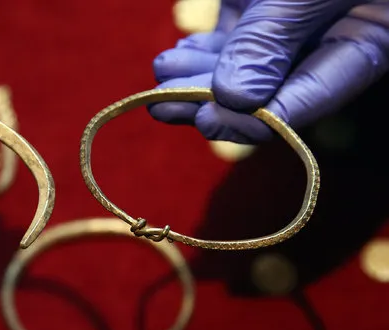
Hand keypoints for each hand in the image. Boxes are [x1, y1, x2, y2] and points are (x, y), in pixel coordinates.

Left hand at [148, 0, 388, 143]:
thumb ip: (275, 35)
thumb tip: (234, 98)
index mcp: (362, 39)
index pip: (306, 98)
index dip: (254, 119)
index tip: (207, 121)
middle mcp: (325, 36)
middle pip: (264, 88)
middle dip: (210, 98)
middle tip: (165, 104)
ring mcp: (290, 19)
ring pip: (241, 65)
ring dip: (198, 75)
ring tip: (163, 71)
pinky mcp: (260, 3)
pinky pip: (230, 36)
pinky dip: (204, 49)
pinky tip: (178, 56)